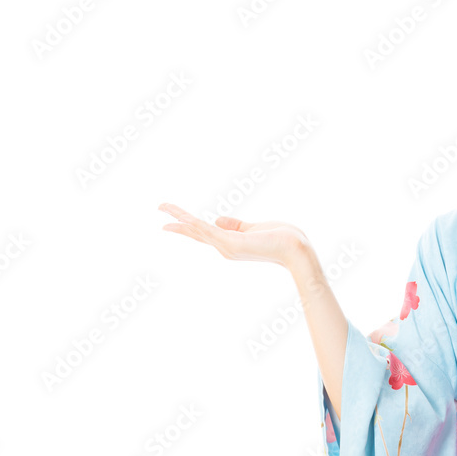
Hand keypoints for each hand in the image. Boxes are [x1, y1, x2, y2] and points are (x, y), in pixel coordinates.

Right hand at [158, 203, 310, 269]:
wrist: (296, 249)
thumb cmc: (281, 239)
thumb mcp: (254, 228)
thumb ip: (235, 224)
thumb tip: (217, 220)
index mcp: (230, 244)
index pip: (204, 233)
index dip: (187, 225)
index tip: (173, 218)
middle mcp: (225, 248)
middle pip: (196, 232)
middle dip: (177, 220)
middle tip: (160, 208)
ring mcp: (227, 247)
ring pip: (198, 229)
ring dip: (180, 217)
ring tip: (163, 206)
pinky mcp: (232, 243)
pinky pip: (207, 230)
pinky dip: (193, 223)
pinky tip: (181, 217)